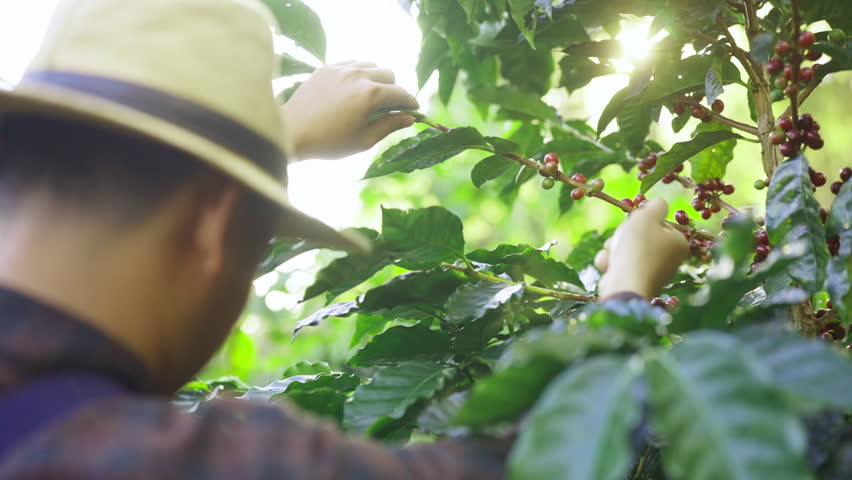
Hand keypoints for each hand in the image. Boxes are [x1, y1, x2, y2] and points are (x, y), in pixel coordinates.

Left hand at [282, 61, 419, 159]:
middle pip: (389, 74)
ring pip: (371, 65)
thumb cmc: (329, 142)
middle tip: (391, 106)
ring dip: (377, 78)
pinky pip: (351, 63)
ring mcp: (341, 69)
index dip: (410, 103)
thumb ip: (389, 125)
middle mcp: (358, 76)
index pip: (400, 94)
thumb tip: (409, 118)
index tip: (414, 110)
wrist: (292, 131)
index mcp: (371, 95)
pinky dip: (359, 73)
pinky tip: (354, 87)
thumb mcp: (364, 139)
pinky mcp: (326, 68)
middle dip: (394, 89)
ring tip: (372, 95)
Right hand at [594, 198, 688, 299]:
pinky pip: (620, 266)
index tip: (634, 221)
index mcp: (679, 244)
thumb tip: (657, 204)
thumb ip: (655, 205)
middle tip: (621, 236)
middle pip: (641, 237)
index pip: (659, 224)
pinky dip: (611, 264)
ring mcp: (652, 274)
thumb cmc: (638, 247)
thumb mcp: (647, 216)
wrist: (625, 285)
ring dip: (613, 248)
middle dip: (624, 235)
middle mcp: (670, 260)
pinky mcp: (634, 283)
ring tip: (612, 253)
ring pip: (627, 251)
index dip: (643, 221)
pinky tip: (608, 267)